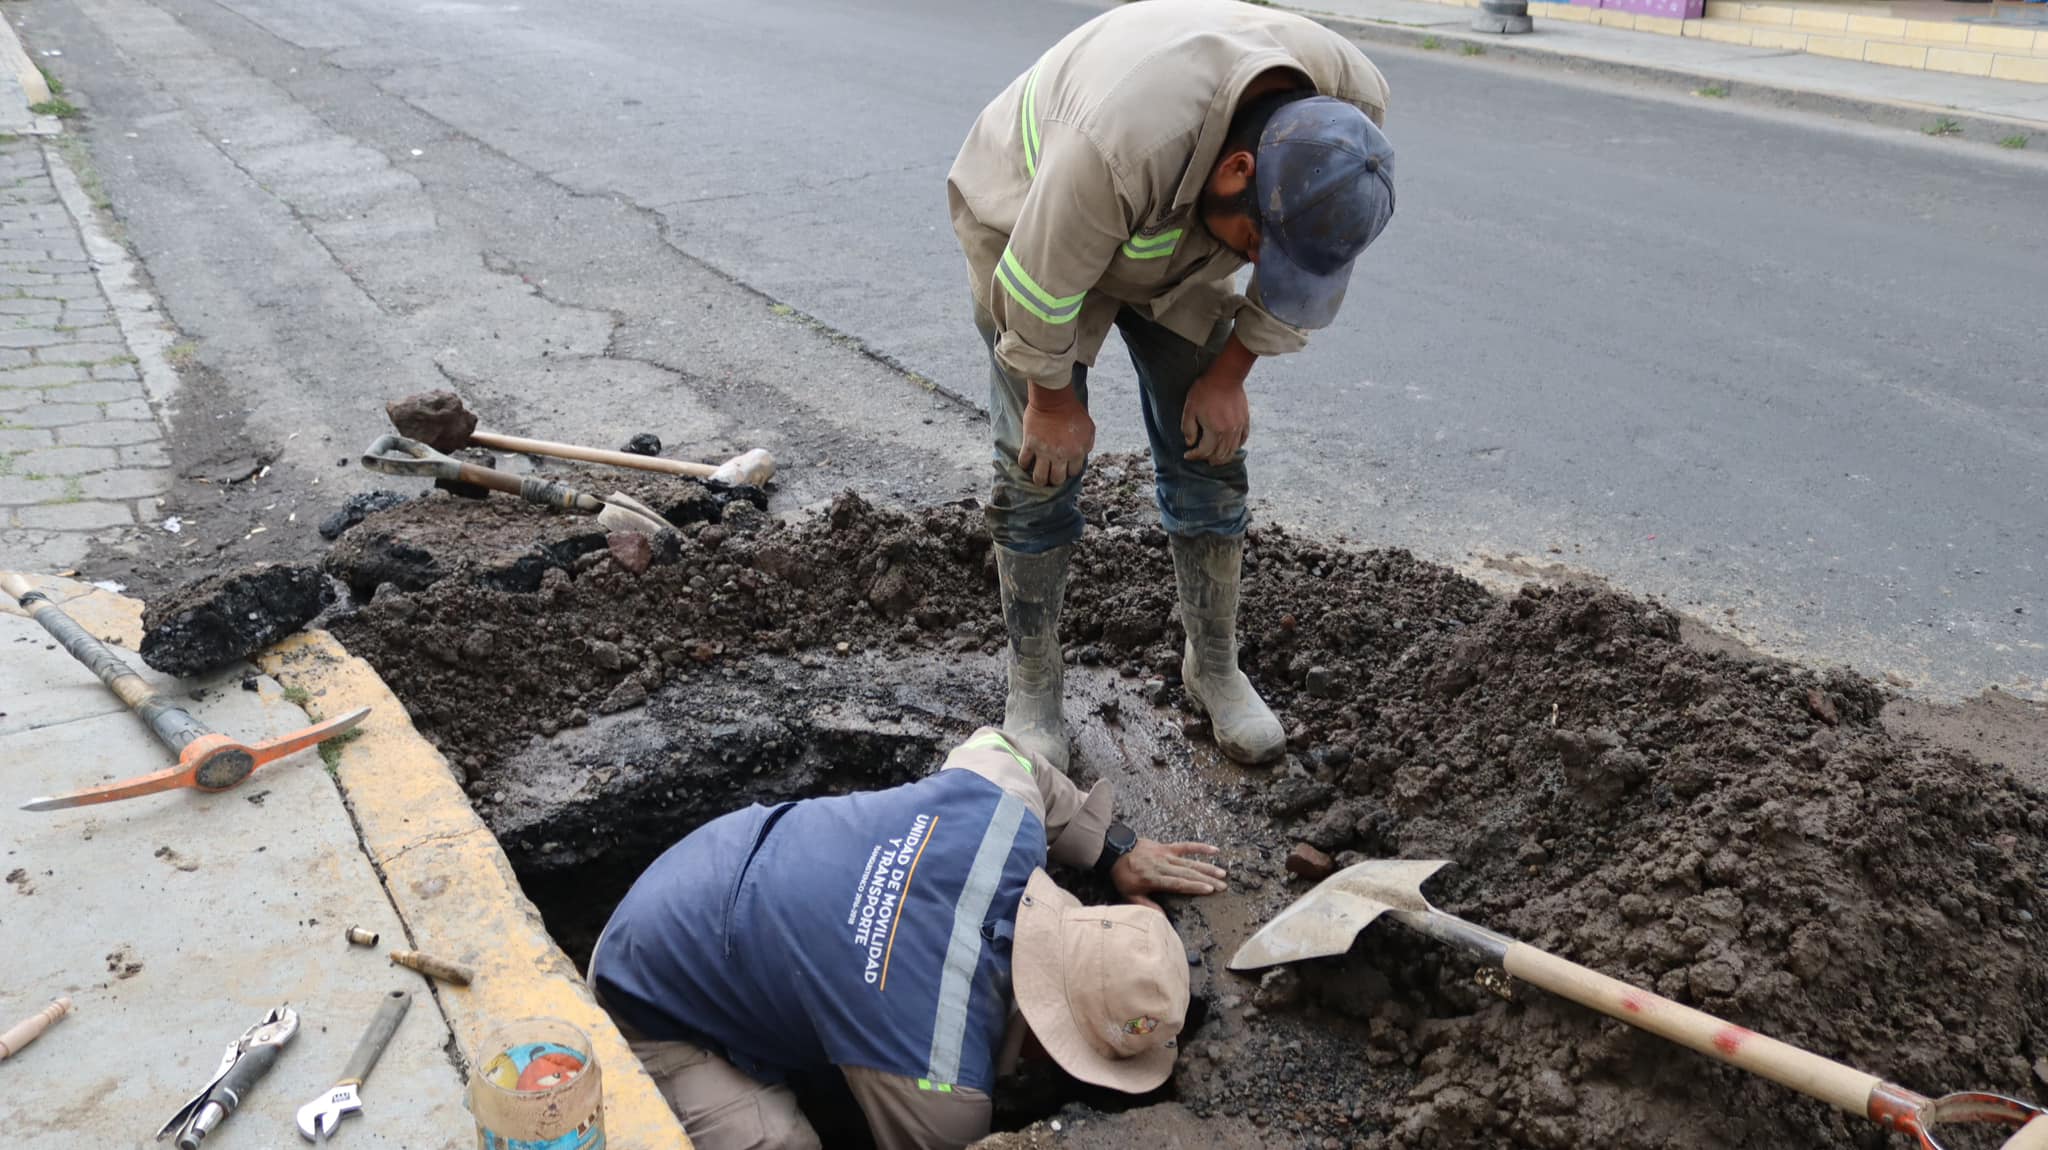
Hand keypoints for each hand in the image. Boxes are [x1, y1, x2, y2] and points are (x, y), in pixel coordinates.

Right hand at [1018, 382, 1094, 486]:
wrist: (1053, 398)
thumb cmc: (1072, 411)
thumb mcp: (1089, 427)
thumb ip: (1087, 443)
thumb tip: (1083, 454)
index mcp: (1076, 453)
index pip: (1073, 472)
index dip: (1070, 471)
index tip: (1066, 468)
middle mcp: (1060, 456)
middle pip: (1056, 479)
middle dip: (1055, 479)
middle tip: (1052, 476)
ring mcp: (1043, 452)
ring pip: (1039, 477)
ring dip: (1039, 480)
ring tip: (1039, 478)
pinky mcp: (1030, 444)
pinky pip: (1024, 461)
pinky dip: (1024, 464)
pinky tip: (1026, 463)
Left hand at [1111, 839, 1228, 910]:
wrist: (1114, 849)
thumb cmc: (1122, 874)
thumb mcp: (1129, 894)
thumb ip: (1145, 905)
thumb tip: (1162, 918)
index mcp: (1154, 878)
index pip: (1178, 883)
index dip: (1194, 886)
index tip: (1209, 890)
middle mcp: (1162, 866)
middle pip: (1188, 873)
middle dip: (1207, 880)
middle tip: (1223, 886)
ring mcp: (1166, 855)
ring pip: (1190, 862)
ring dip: (1207, 867)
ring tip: (1222, 873)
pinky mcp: (1166, 847)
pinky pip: (1185, 846)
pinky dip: (1200, 847)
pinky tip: (1214, 850)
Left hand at [1180, 335, 1256, 465]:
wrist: (1225, 376)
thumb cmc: (1205, 390)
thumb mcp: (1190, 409)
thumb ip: (1188, 428)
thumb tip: (1190, 443)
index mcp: (1215, 430)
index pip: (1204, 451)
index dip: (1194, 455)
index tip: (1187, 454)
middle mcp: (1229, 432)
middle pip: (1220, 455)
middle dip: (1209, 460)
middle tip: (1201, 459)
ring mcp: (1239, 427)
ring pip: (1232, 450)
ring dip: (1222, 458)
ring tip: (1214, 459)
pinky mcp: (1245, 421)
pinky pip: (1242, 440)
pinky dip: (1235, 447)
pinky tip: (1229, 447)